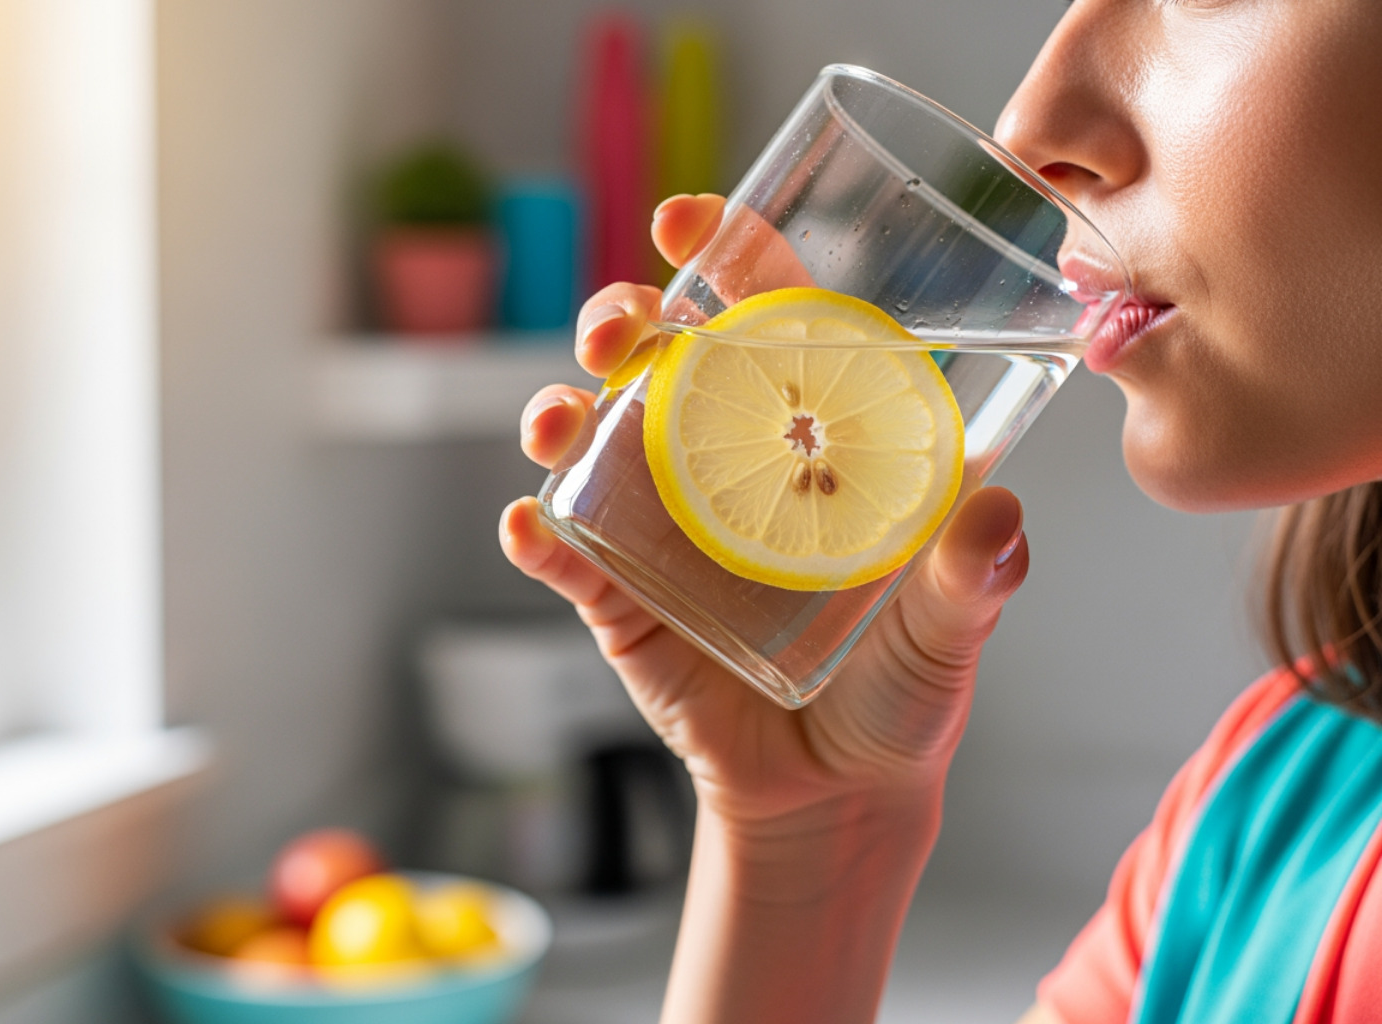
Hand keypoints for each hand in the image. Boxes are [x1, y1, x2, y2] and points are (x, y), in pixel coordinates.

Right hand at [501, 194, 1029, 834]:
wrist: (836, 794)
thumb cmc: (902, 692)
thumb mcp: (949, 628)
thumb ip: (970, 578)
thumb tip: (997, 518)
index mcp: (808, 438)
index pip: (765, 317)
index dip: (727, 254)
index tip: (691, 220)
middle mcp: (726, 463)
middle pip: (660, 358)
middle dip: (621, 318)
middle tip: (621, 324)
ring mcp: (663, 526)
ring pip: (594, 437)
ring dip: (561, 409)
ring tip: (561, 416)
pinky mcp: (621, 598)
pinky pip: (567, 556)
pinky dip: (540, 534)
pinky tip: (530, 525)